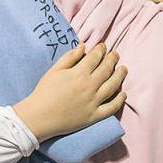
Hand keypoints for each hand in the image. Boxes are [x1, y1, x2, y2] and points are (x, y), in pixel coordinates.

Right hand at [12, 43, 127, 141]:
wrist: (39, 117)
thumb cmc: (44, 92)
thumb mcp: (54, 70)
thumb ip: (70, 57)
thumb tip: (83, 46)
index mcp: (79, 73)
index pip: (95, 57)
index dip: (101, 50)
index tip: (103, 46)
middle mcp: (89, 86)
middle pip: (106, 69)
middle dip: (112, 59)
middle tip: (116, 54)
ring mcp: (93, 102)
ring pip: (113, 86)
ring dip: (120, 75)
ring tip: (124, 69)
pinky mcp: (94, 116)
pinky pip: (111, 107)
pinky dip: (119, 100)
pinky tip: (123, 94)